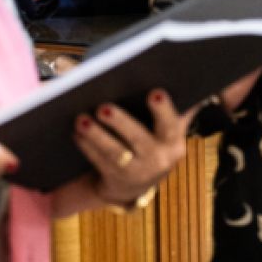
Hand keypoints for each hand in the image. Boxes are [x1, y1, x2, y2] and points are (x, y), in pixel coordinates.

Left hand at [75, 89, 193, 205]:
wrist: (134, 186)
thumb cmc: (150, 142)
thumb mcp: (165, 129)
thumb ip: (171, 105)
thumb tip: (185, 75)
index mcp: (174, 140)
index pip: (171, 123)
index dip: (164, 110)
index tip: (155, 93)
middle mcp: (160, 159)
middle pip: (139, 139)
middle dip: (121, 123)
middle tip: (103, 107)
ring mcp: (138, 173)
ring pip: (115, 153)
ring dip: (96, 135)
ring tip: (81, 119)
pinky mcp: (117, 181)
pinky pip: (99, 162)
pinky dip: (86, 146)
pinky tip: (76, 132)